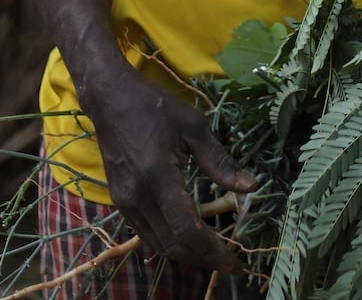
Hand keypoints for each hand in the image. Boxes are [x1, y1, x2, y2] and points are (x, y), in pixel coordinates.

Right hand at [84, 66, 256, 272]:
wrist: (109, 99)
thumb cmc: (155, 107)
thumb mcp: (194, 127)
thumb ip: (220, 161)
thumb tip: (251, 187)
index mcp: (158, 177)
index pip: (187, 229)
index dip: (212, 250)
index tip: (235, 261)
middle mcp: (137, 197)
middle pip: (172, 245)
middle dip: (203, 259)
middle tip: (230, 263)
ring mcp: (125, 201)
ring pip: (157, 244)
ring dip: (186, 254)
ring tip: (214, 253)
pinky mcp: (120, 201)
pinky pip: (145, 233)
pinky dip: (168, 243)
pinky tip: (187, 241)